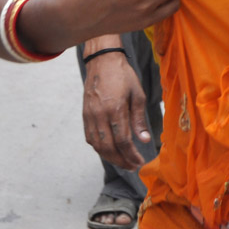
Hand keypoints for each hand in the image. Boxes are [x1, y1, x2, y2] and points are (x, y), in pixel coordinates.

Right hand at [83, 50, 151, 168]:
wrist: (102, 62)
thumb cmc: (124, 76)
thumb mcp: (138, 94)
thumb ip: (139, 119)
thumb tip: (144, 140)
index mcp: (115, 109)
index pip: (123, 141)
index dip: (131, 155)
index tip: (140, 162)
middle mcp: (100, 115)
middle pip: (109, 148)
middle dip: (122, 161)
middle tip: (133, 167)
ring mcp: (90, 116)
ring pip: (98, 146)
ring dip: (110, 158)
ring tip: (123, 162)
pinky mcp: (85, 115)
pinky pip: (90, 138)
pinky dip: (100, 148)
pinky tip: (109, 151)